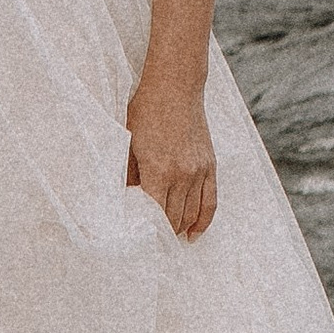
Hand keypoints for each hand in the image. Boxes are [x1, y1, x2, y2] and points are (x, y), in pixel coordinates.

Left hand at [126, 76, 217, 241]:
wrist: (175, 87)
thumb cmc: (145, 111)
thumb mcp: (128, 142)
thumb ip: (127, 175)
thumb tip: (123, 201)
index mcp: (159, 171)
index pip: (155, 215)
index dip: (148, 232)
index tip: (140, 244)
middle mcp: (183, 175)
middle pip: (174, 218)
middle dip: (162, 234)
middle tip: (150, 246)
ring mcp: (199, 171)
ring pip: (192, 214)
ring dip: (180, 229)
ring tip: (168, 241)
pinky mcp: (210, 165)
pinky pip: (210, 202)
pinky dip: (203, 221)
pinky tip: (194, 234)